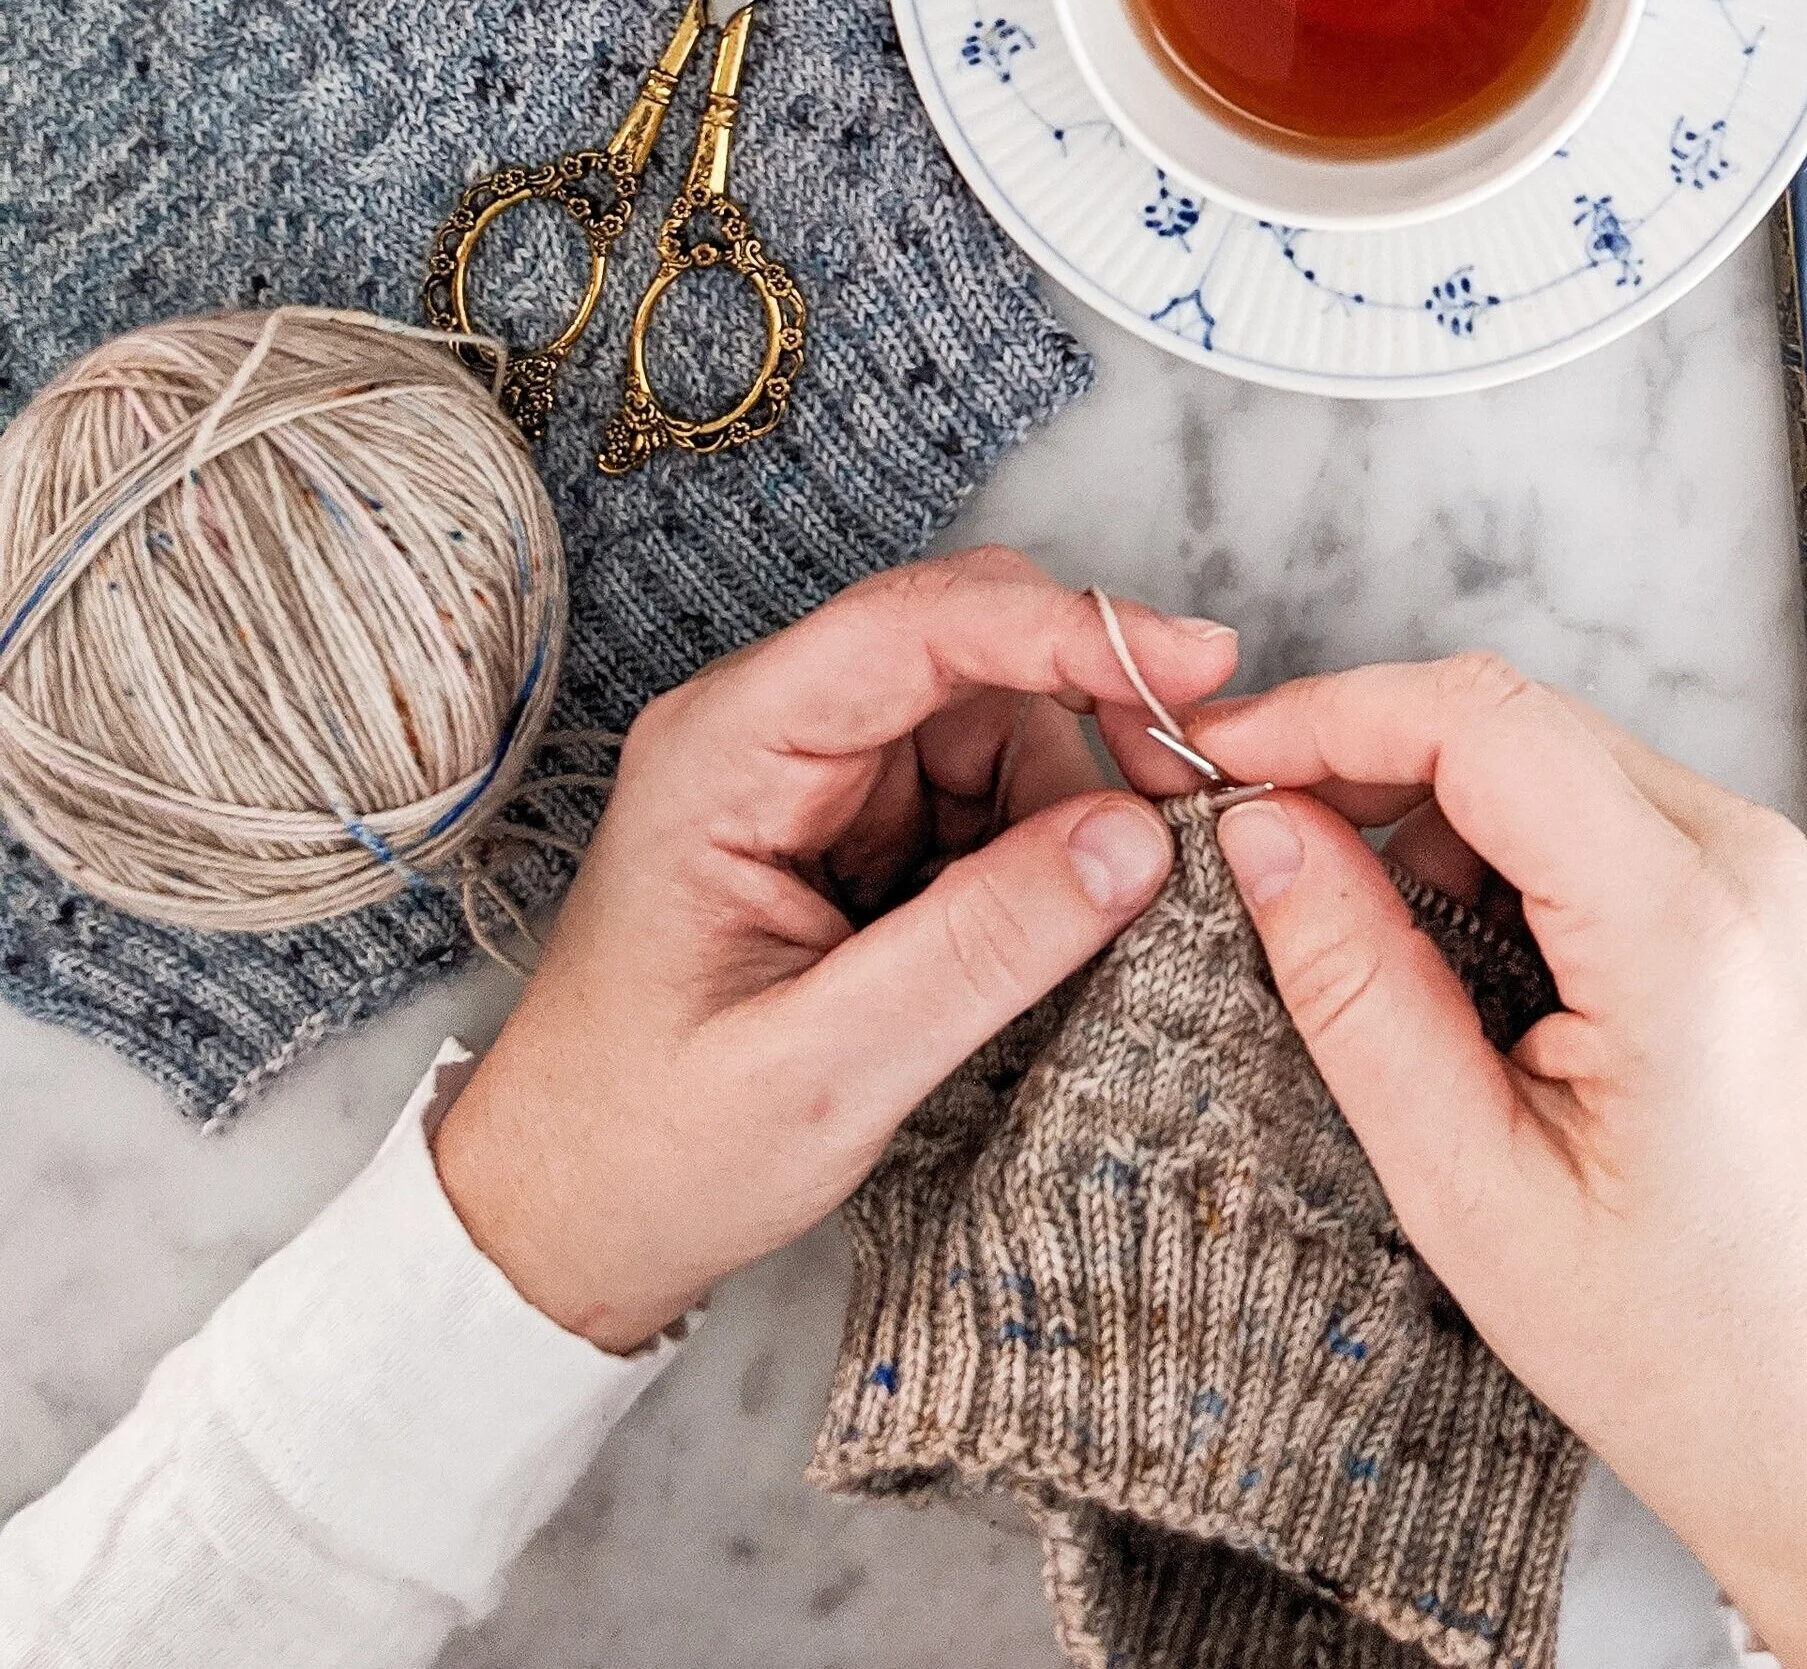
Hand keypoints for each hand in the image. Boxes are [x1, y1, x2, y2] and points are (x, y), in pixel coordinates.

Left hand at [432, 549, 1235, 1354]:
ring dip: (1070, 803)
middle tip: (1183, 817)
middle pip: (974, 655)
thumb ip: (982, 948)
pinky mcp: (854, 827)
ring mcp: (816, 776)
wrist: (566, 1218)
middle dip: (1089, 717)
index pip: (915, 628)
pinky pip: (988, 790)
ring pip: (1000, 723)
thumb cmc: (652, 1148)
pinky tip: (1042, 929)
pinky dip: (1043, 846)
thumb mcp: (826, 1068)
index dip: (1067, 629)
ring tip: (1081, 928)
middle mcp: (771, 731)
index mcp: (727, 752)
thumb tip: (1137, 839)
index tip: (1200, 662)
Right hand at [1165, 660, 1806, 1668]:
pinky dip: (1499, 854)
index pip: (1480, 722)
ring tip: (1380, 963)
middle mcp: (1743, 860)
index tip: (1218, 760)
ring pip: (1545, 756)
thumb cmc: (1685, 1348)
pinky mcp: (1751, 899)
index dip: (1329, 715)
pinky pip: (1592, 812)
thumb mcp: (1472, 1188)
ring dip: (1432, 817)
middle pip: (1510, 719)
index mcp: (1683, 926)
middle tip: (1254, 849)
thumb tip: (1262, 832)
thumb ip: (1358, 987)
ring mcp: (1760, 872)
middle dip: (1364, 759)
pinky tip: (1468, 973)